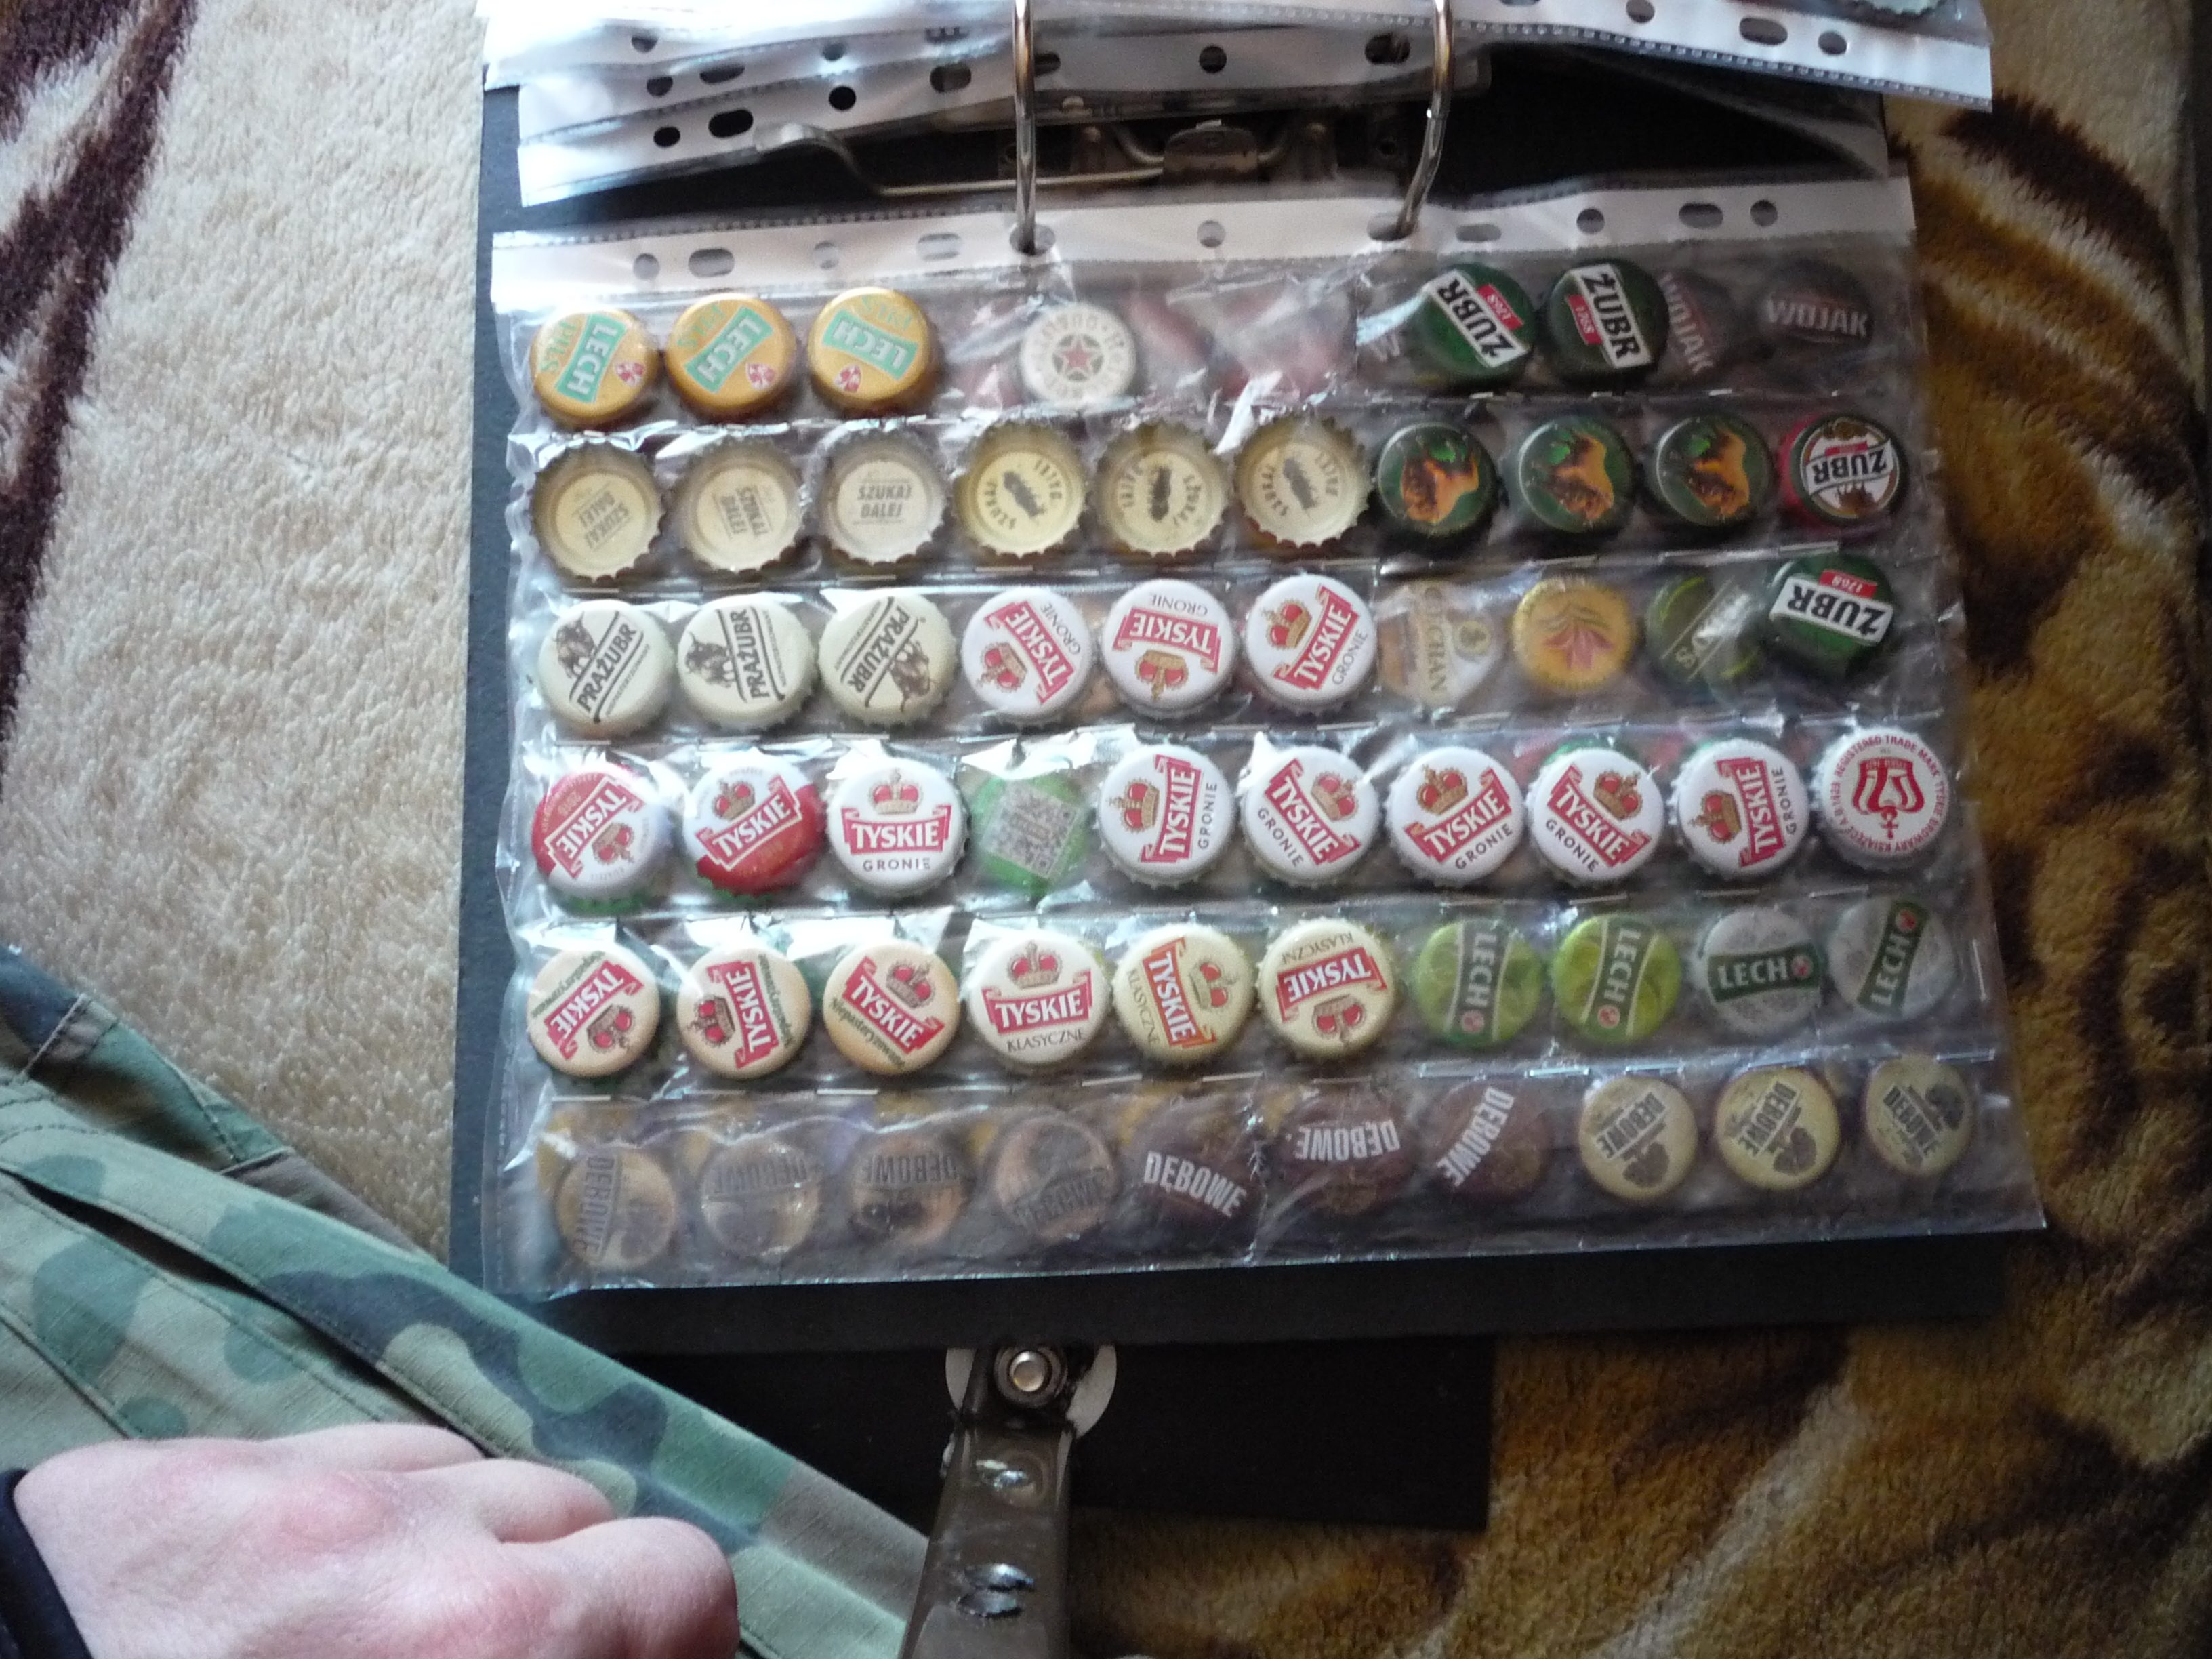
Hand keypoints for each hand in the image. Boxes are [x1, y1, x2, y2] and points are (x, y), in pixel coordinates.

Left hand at [15, 1424, 738, 1658]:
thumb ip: (548, 1657)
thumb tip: (616, 1644)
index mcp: (484, 1638)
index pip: (681, 1576)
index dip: (682, 1636)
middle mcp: (404, 1536)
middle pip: (579, 1511)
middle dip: (567, 1591)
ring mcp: (288, 1483)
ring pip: (465, 1470)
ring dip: (463, 1543)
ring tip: (398, 1629)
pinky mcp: (184, 1472)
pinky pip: (336, 1453)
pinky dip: (358, 1513)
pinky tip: (307, 1588)